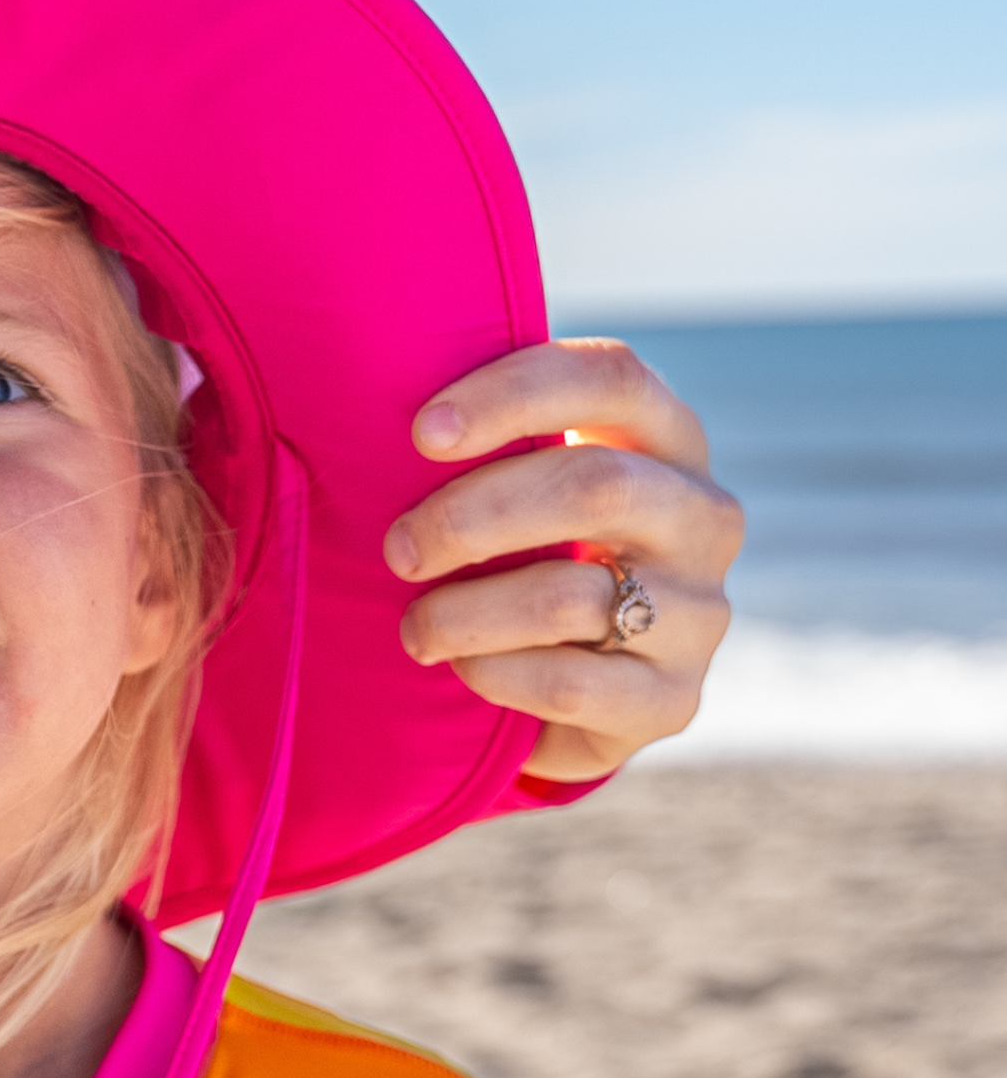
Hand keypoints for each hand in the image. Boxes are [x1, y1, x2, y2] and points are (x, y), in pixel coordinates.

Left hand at [385, 339, 742, 783]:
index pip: (614, 377)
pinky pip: (569, 682)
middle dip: (472, 517)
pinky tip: (460, 668)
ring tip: (413, 627)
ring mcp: (700, 612)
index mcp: (665, 438)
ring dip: (463, 612)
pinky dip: (492, 672)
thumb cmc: (518, 553)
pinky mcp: (673, 699)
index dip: (515, 394)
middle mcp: (703, 516)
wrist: (567, 687)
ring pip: (571, 596)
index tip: (422, 433)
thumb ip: (483, 439)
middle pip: (596, 485)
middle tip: (398, 551)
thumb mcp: (516, 482)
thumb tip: (374, 394)